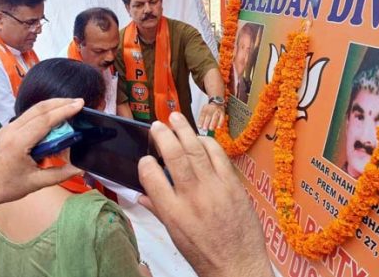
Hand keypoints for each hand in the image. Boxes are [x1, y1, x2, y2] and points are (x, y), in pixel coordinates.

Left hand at [0, 98, 84, 207]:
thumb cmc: (5, 187)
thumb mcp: (35, 183)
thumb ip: (59, 174)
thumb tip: (79, 169)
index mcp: (18, 142)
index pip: (45, 120)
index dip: (64, 111)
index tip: (79, 104)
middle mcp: (12, 130)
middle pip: (39, 109)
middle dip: (60, 103)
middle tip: (79, 102)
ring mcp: (8, 128)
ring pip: (33, 110)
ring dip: (52, 106)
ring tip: (70, 106)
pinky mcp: (8, 129)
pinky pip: (28, 116)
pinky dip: (43, 112)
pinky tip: (53, 116)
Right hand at [138, 113, 273, 276]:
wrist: (238, 267)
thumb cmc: (205, 255)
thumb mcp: (175, 236)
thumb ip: (158, 210)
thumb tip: (141, 194)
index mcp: (173, 213)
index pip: (151, 177)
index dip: (145, 163)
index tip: (145, 158)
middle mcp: (192, 198)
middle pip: (174, 157)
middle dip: (164, 136)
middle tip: (157, 125)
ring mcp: (215, 189)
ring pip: (196, 151)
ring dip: (184, 131)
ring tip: (175, 117)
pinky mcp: (233, 186)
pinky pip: (219, 156)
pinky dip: (208, 143)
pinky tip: (200, 138)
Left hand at [197, 101, 224, 130]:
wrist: (217, 102)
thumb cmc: (209, 109)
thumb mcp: (204, 110)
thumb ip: (202, 117)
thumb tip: (200, 126)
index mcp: (206, 108)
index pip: (202, 114)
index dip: (201, 121)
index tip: (199, 126)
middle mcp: (211, 108)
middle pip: (209, 116)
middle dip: (206, 123)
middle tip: (205, 129)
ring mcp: (217, 110)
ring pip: (215, 117)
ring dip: (213, 124)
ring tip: (211, 129)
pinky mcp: (223, 112)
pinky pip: (222, 118)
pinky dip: (220, 123)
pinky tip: (218, 127)